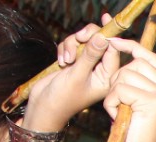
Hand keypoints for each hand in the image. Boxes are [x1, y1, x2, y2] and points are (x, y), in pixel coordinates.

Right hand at [23, 16, 119, 130]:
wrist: (43, 107)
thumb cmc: (62, 98)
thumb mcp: (77, 75)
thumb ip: (90, 55)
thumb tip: (102, 37)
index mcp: (107, 78)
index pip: (113, 51)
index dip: (108, 35)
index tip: (105, 20)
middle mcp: (99, 71)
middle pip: (99, 42)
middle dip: (87, 38)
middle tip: (79, 38)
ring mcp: (86, 66)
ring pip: (84, 41)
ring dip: (72, 45)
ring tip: (66, 59)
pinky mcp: (74, 62)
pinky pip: (73, 45)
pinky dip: (65, 48)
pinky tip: (61, 61)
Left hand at [103, 38, 155, 141]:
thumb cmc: (133, 141)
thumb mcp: (138, 109)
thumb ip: (140, 87)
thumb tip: (129, 59)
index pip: (152, 59)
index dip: (133, 48)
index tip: (116, 43)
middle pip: (137, 64)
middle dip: (119, 80)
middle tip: (118, 104)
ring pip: (126, 75)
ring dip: (114, 94)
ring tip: (120, 115)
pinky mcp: (154, 103)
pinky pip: (121, 88)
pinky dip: (112, 103)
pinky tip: (118, 119)